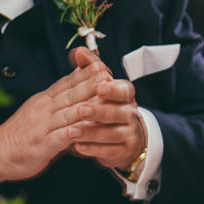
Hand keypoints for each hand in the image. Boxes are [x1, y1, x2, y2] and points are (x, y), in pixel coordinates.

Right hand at [0, 54, 113, 186]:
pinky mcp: (42, 145)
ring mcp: (43, 127)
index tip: (101, 66)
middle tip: (106, 76)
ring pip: (67, 113)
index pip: (67, 83)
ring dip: (85, 105)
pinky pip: (59, 138)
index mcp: (45, 100)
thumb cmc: (22, 131)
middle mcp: (45, 110)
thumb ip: (60, 97)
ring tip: (100, 99)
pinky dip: (71, 133)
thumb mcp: (40, 108)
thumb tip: (79, 81)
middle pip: (70, 94)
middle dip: (90, 84)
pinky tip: (82, 130)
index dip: (84, 74)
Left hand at [60, 48, 147, 175]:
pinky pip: (110, 151)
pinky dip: (94, 149)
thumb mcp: (101, 87)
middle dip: (100, 111)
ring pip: (113, 133)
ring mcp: (129, 133)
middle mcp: (131, 114)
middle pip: (119, 112)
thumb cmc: (108, 107)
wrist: (125, 137)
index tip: (100, 87)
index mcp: (125, 96)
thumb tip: (78, 51)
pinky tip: (78, 147)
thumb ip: (90, 69)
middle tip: (81, 110)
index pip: (124, 90)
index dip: (113, 89)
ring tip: (72, 131)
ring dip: (92, 132)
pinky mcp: (124, 151)